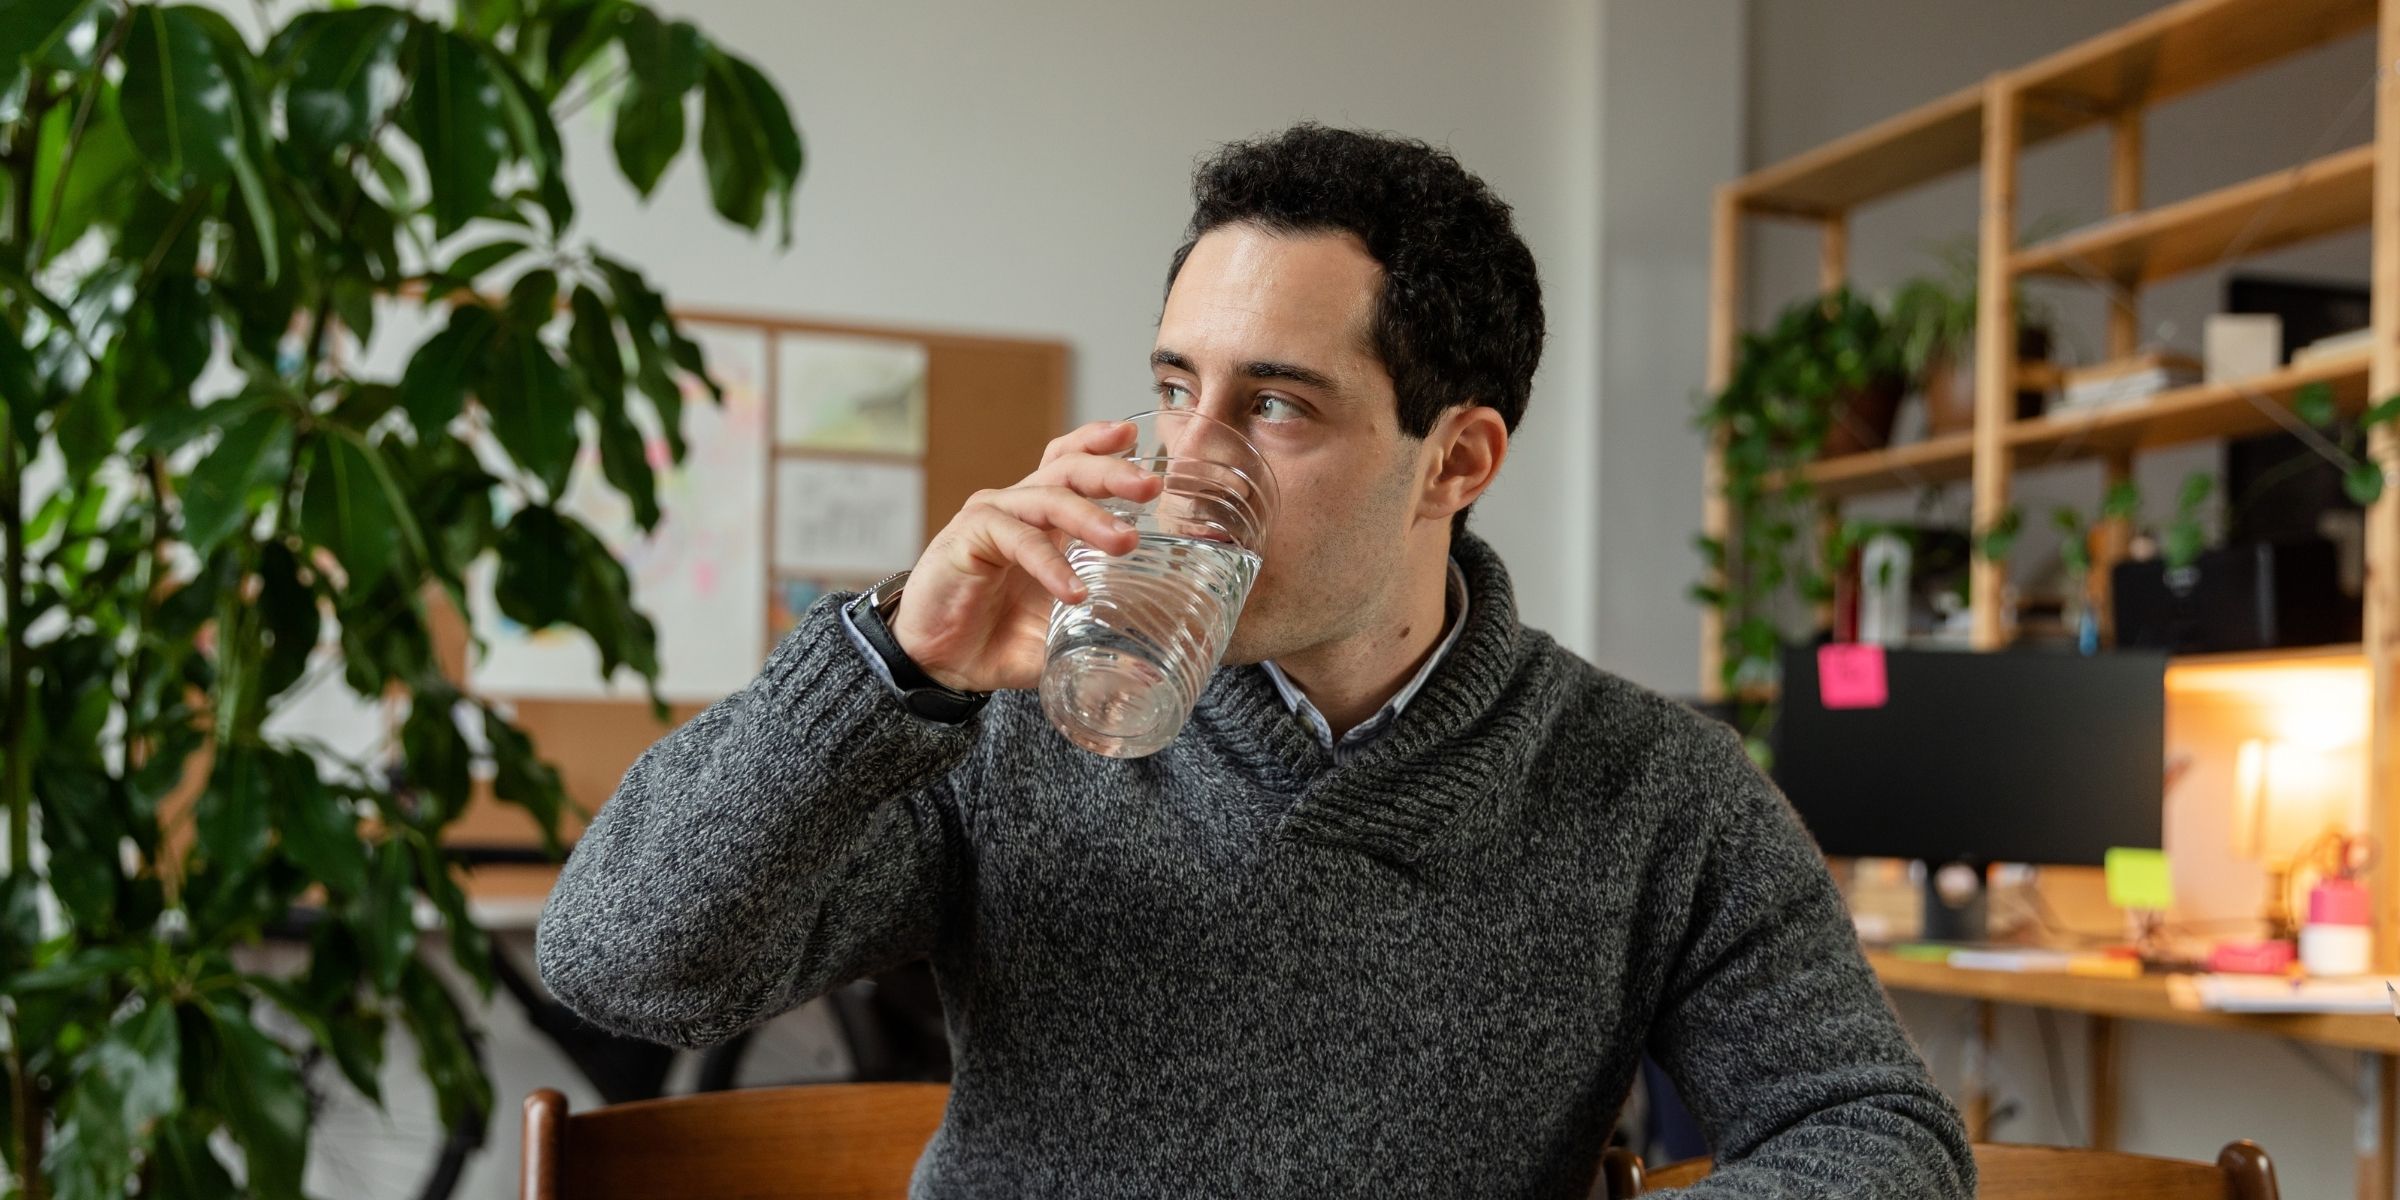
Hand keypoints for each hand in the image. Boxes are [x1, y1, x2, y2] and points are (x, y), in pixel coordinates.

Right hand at [887, 420, 1162, 692]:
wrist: (939, 665)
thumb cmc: (999, 639)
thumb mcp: (1063, 631)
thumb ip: (1103, 628)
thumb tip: (1156, 654)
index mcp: (1042, 518)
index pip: (1072, 464)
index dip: (1102, 446)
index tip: (1137, 439)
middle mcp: (1019, 508)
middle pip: (1068, 469)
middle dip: (1112, 472)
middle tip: (1150, 487)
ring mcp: (992, 518)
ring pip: (1048, 498)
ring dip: (1091, 517)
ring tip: (1126, 543)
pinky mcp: (968, 537)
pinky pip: (1017, 539)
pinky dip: (1049, 562)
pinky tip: (1073, 592)